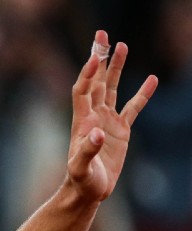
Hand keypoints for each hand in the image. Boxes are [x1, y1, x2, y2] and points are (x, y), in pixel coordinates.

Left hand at [65, 31, 157, 202]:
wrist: (89, 191)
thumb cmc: (81, 181)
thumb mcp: (81, 168)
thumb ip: (86, 151)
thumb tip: (95, 134)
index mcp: (82, 121)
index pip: (83, 90)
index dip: (88, 73)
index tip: (96, 56)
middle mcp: (93, 116)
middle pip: (96, 81)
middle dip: (100, 58)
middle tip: (103, 35)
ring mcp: (107, 121)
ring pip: (112, 88)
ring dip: (117, 68)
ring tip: (123, 45)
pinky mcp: (120, 129)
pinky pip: (133, 107)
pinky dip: (143, 93)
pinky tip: (152, 79)